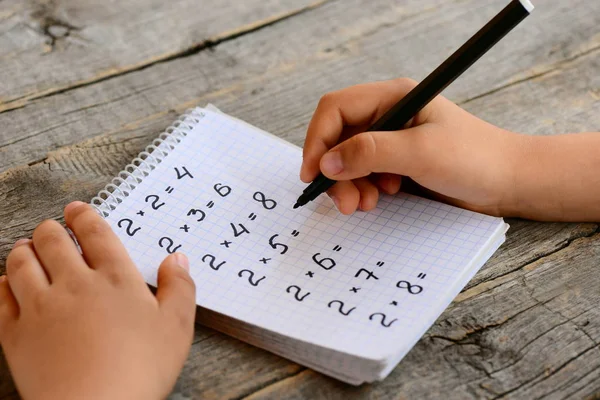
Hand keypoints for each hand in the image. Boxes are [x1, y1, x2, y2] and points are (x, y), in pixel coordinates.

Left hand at [0, 202, 195, 399]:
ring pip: (22, 261)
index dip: (83, 216)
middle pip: (52, 240)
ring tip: (29, 247)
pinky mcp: (16, 333)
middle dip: (51, 229)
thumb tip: (177, 258)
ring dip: (25, 248)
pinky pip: (2, 296)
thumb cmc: (141, 368)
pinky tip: (10, 282)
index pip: (94, 233)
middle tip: (53, 229)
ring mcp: (41, 306)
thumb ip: (179, 287)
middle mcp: (74, 283)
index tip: (77, 210)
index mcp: (114, 278)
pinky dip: (4, 282)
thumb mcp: (177, 327)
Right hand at [300, 78, 523, 215]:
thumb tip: (326, 162)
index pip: (336, 109)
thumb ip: (370, 153)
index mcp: (393, 97)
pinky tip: (382, 198)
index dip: (317, 140)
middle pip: (338, 137)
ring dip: (349, 184)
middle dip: (335, 171)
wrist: (509, 183)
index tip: (313, 173)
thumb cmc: (475, 159)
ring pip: (348, 159)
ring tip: (364, 205)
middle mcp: (388, 115)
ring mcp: (392, 140)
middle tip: (344, 202)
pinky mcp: (397, 163)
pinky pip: (364, 174)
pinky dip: (363, 189)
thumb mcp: (420, 153)